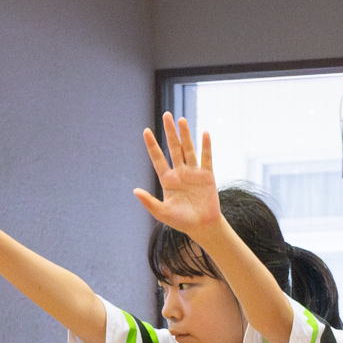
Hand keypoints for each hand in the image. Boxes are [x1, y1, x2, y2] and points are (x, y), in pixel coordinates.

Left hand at [132, 112, 223, 236]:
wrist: (203, 227)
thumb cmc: (182, 221)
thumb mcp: (162, 213)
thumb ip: (149, 202)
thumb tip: (135, 190)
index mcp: (167, 180)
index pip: (158, 158)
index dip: (152, 145)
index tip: (146, 131)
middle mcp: (180, 172)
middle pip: (174, 148)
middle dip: (170, 132)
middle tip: (166, 115)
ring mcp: (194, 173)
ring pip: (189, 149)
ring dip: (185, 134)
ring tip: (181, 119)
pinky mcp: (207, 176)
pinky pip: (206, 158)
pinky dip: (206, 146)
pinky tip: (204, 133)